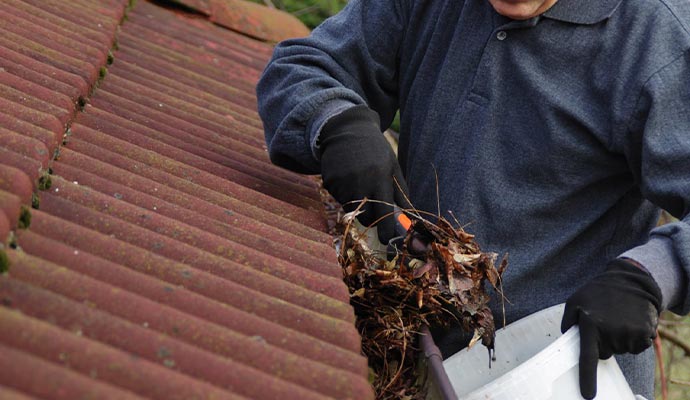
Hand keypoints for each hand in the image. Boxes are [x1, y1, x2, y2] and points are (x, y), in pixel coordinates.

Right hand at [319, 105, 408, 242]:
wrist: (347, 130)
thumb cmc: (376, 150)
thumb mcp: (392, 167)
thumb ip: (401, 193)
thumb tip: (410, 218)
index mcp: (379, 178)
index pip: (384, 212)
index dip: (387, 230)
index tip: (388, 241)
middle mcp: (360, 181)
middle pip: (365, 217)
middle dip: (371, 219)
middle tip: (374, 208)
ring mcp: (342, 182)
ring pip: (351, 209)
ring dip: (358, 205)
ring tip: (360, 184)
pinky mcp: (329, 181)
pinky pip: (338, 199)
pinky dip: (344, 195)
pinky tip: (348, 178)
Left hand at [561, 259, 661, 398]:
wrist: (630, 280)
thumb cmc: (598, 292)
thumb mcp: (575, 300)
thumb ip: (568, 321)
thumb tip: (567, 339)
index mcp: (591, 325)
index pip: (588, 357)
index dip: (587, 378)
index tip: (588, 395)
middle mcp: (611, 332)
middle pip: (605, 354)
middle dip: (603, 342)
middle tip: (605, 321)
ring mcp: (629, 333)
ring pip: (621, 350)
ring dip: (619, 338)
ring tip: (618, 317)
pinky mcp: (645, 334)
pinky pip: (637, 346)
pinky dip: (634, 337)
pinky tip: (631, 320)